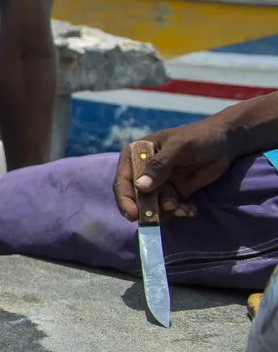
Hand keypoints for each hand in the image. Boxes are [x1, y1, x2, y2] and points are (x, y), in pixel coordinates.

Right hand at [116, 121, 235, 221]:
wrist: (227, 140)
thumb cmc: (199, 136)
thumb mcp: (179, 147)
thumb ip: (159, 165)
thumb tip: (141, 187)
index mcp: (136, 154)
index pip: (123, 180)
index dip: (125, 199)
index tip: (133, 215)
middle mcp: (144, 171)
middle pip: (137, 197)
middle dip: (150, 208)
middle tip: (168, 211)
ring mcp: (160, 183)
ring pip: (155, 206)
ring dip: (168, 212)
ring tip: (184, 210)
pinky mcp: (176, 192)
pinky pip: (172, 208)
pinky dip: (180, 212)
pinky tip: (190, 210)